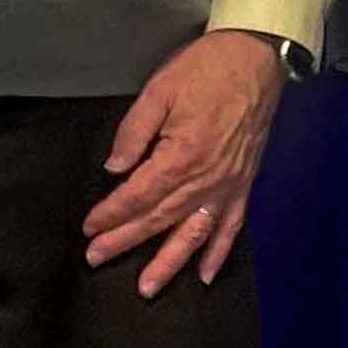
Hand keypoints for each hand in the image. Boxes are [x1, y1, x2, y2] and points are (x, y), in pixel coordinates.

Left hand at [82, 32, 288, 298]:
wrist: (257, 59)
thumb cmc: (205, 70)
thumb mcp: (159, 90)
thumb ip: (133, 133)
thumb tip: (114, 170)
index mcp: (181, 156)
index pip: (138, 195)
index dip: (111, 213)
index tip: (89, 229)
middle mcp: (205, 180)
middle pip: (159, 219)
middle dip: (125, 241)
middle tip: (96, 259)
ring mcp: (227, 186)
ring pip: (193, 234)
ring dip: (169, 263)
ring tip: (147, 288)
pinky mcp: (243, 184)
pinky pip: (230, 227)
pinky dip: (217, 253)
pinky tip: (204, 275)